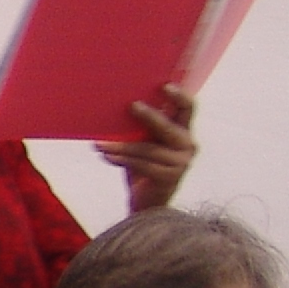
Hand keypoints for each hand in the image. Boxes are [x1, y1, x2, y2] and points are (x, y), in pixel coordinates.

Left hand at [94, 83, 198, 213]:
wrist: (147, 202)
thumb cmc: (142, 166)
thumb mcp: (143, 142)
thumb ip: (139, 127)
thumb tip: (113, 106)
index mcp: (183, 130)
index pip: (187, 108)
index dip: (179, 96)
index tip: (164, 86)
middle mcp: (187, 144)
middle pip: (169, 127)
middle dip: (150, 116)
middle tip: (131, 106)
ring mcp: (182, 162)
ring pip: (149, 149)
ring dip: (122, 146)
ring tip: (100, 144)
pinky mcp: (171, 177)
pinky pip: (143, 165)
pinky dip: (123, 159)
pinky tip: (107, 156)